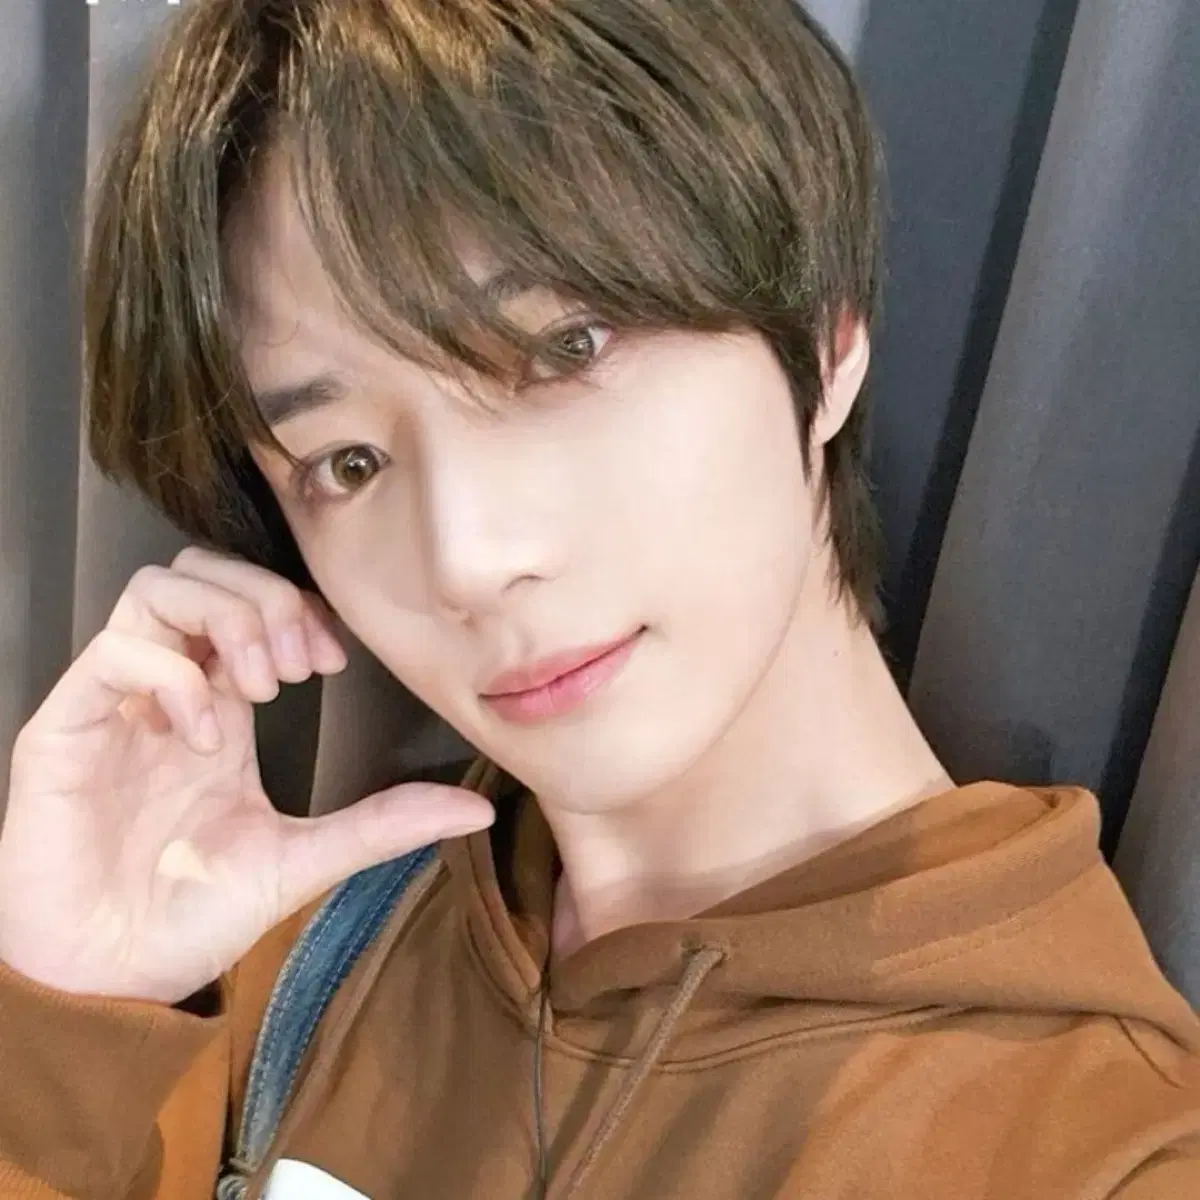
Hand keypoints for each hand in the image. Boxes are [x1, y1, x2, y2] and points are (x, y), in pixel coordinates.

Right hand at [0, 547, 492, 1005]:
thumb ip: (383, 823)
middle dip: (266, 599)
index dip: (298, 607)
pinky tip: (206, 734)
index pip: (251, 603)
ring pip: (156, 590)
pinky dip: (172, 674)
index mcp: (219, 707)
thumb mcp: (303, 859)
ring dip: (225, 621)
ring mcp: (113, 705)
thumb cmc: (191, 917)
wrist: (111, 983)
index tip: (334, 659)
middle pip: (202, 573)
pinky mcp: (63, 731)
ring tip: (261, 690)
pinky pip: (113, 653)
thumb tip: (477, 807)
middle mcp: (166, 691)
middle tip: (299, 667)